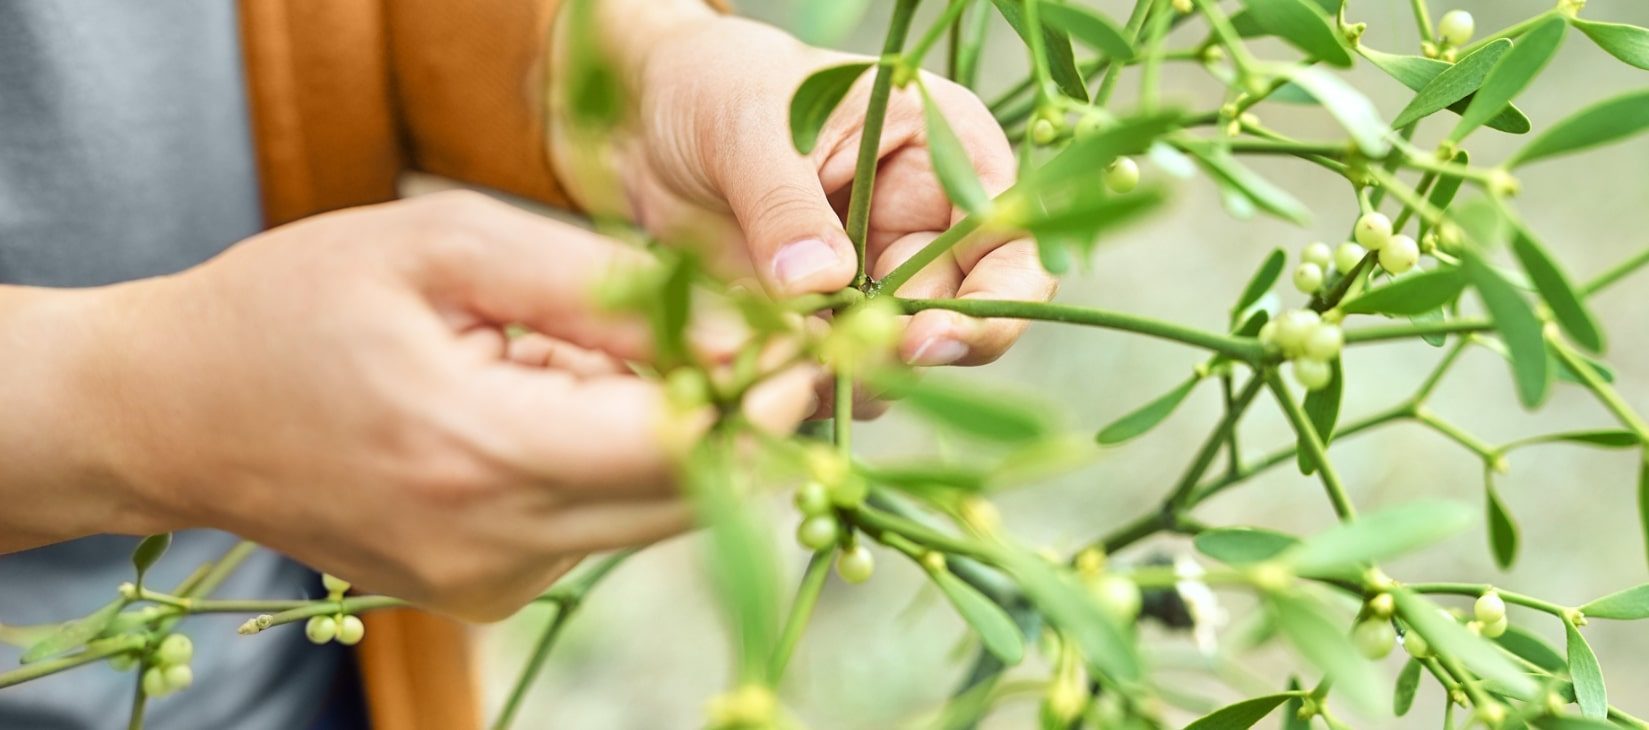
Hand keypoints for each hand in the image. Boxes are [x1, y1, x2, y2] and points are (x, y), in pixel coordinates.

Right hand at [5, 192, 815, 619]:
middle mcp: (493, 547)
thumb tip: (726, 330)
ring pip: (645, 513)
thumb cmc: (295, 306)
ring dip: (666, 437)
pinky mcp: (482, 595)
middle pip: (683, 495)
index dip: (764, 401)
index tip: (812, 350)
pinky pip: (594, 528)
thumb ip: (590, 288)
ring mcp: (487, 585)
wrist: (171, 414)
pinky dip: (607, 464)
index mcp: (478, 452)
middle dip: (738, 420)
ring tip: (598, 356)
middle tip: (760, 343)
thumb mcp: (442, 248)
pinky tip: (550, 404)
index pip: (679, 449)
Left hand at [548, 6, 1056, 373]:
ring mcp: (876, 287)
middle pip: (962, 324)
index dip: (992, 305)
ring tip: (771, 360)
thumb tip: (819, 285)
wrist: (644, 123)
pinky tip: (747, 368)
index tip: (925, 339)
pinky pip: (830, 378)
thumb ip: (786, 203)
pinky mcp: (821, 328)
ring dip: (842, 376)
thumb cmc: (716, 88)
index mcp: (949, 159)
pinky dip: (795, 385)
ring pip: (895, 365)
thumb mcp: (750, 125)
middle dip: (900, 354)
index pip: (1013, 248)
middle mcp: (928, 231)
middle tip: (831, 363)